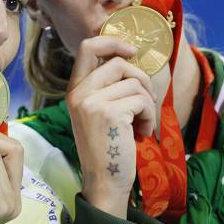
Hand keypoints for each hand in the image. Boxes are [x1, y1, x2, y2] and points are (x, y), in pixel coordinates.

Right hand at [66, 36, 156, 218]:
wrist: (104, 181)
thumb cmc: (107, 147)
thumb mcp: (98, 112)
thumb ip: (106, 87)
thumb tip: (131, 59)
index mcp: (74, 90)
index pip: (88, 47)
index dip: (113, 41)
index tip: (131, 52)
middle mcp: (78, 93)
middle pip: (118, 62)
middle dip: (142, 79)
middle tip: (145, 101)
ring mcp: (91, 102)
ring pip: (135, 82)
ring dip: (147, 103)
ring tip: (141, 123)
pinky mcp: (109, 113)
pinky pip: (142, 100)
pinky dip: (149, 116)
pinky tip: (141, 133)